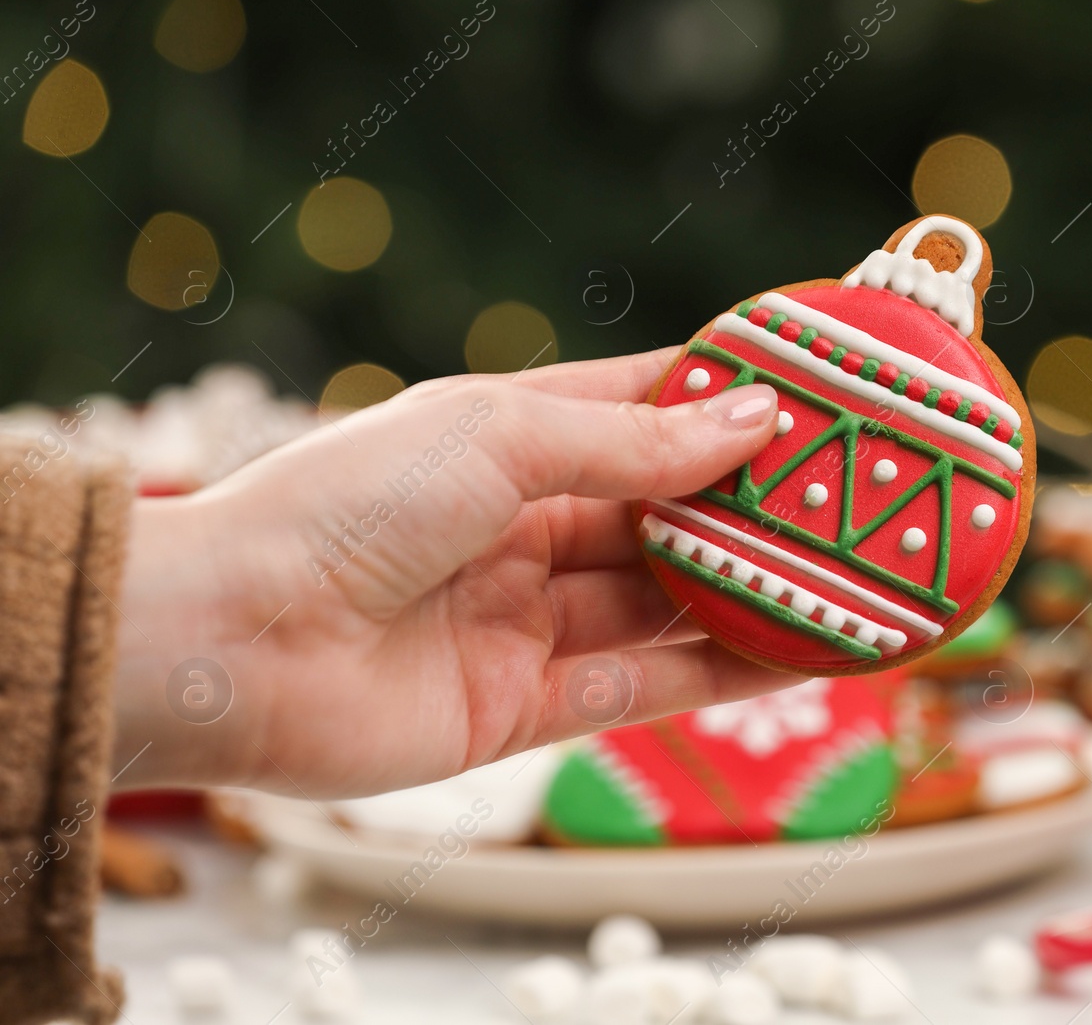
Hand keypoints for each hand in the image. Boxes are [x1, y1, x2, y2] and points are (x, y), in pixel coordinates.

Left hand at [111, 350, 792, 796]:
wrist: (230, 645)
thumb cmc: (345, 506)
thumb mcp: (501, 437)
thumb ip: (633, 444)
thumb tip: (752, 422)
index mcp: (508, 439)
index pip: (643, 409)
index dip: (727, 402)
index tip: (816, 394)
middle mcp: (523, 526)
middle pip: (667, 514)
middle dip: (755, 509)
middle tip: (853, 498)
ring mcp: (527, 619)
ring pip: (667, 604)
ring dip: (755, 595)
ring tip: (851, 580)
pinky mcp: (524, 707)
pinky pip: (644, 689)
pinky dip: (722, 674)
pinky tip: (796, 655)